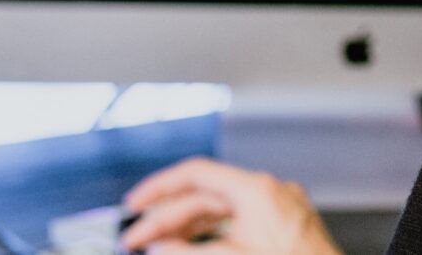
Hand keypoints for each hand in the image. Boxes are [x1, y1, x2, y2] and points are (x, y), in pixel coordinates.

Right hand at [121, 158, 342, 254]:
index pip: (197, 174)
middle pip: (206, 196)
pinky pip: (240, 225)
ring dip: (188, 229)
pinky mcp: (286, 228)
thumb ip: (188, 252)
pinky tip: (192, 248)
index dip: (159, 188)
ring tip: (158, 247)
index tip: (135, 205)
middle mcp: (272, 192)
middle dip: (168, 218)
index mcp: (258, 189)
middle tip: (137, 238)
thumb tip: (156, 246)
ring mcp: (281, 210)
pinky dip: (213, 236)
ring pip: (222, 212)